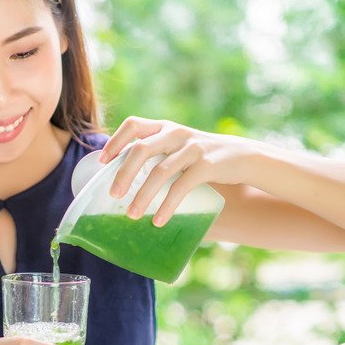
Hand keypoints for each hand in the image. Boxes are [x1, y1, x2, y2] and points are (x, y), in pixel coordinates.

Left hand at [100, 117, 251, 225]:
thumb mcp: (178, 145)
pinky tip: (159, 220)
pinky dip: (167, 205)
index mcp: (165, 127)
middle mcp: (176, 133)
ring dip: (143, 195)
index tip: (102, 161)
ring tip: (132, 215)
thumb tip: (124, 179)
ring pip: (160, 171)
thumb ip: (157, 152)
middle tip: (113, 195)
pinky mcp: (207, 165)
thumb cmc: (202, 156)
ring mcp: (192, 148)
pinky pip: (181, 186)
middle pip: (141, 150)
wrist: (242, 156)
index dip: (115, 141)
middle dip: (123, 173)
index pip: (133, 124)